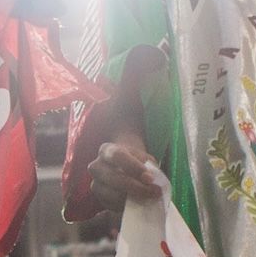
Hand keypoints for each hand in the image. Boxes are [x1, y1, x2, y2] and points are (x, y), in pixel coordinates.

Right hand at [76, 46, 168, 210]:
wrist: (123, 145)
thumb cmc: (130, 120)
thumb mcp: (135, 98)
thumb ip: (140, 73)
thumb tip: (156, 48)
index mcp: (110, 140)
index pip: (114, 154)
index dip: (131, 163)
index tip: (152, 169)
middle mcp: (99, 161)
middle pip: (107, 177)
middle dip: (131, 185)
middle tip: (156, 190)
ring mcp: (99, 179)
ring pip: (107, 193)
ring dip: (129, 197)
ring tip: (153, 200)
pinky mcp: (103, 195)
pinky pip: (108, 205)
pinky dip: (123, 208)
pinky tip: (141, 207)